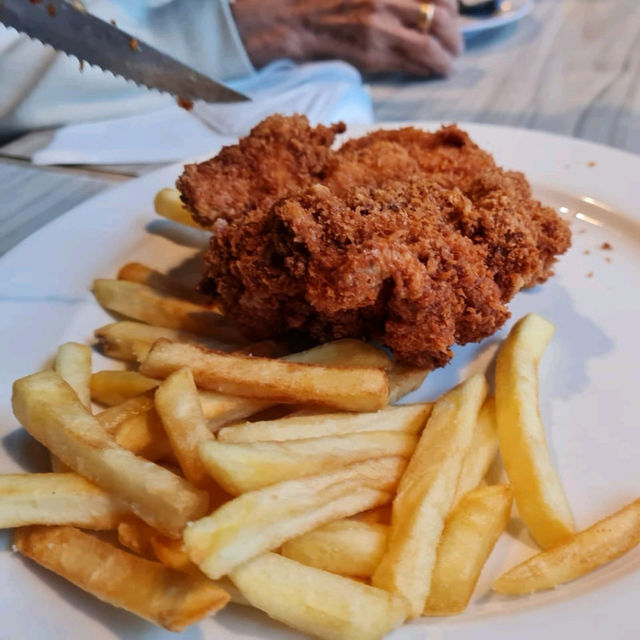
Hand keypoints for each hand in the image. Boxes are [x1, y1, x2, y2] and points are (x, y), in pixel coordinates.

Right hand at [232, 0, 462, 76]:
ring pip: (430, 45)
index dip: (453, 7)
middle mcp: (388, 0)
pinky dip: (427, 68)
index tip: (454, 15)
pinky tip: (433, 70)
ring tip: (449, 63)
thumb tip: (427, 4)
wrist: (296, 20)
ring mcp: (381, 29)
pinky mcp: (372, 55)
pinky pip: (410, 64)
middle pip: (442, 18)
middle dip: (455, 35)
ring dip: (446, 57)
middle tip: (457, 45)